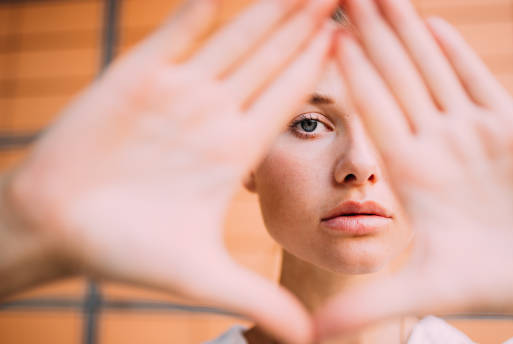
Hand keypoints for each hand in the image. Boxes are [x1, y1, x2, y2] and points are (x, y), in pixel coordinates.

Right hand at [1, 0, 336, 341]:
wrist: (57, 228)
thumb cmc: (123, 252)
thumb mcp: (200, 276)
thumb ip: (256, 299)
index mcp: (234, 151)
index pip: (289, 98)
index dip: (321, 66)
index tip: (352, 36)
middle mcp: (212, 114)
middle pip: (272, 59)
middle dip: (307, 22)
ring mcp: (178, 90)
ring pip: (235, 38)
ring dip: (270, 8)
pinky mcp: (137, 74)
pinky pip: (179, 31)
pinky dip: (206, 6)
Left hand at [315, 0, 512, 340]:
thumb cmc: (486, 285)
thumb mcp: (422, 290)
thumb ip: (369, 302)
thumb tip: (308, 337)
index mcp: (408, 173)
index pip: (372, 112)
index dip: (349, 73)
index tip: (321, 35)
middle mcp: (433, 144)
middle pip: (394, 78)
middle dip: (369, 34)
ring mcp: (469, 131)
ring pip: (430, 70)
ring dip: (406, 30)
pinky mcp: (508, 126)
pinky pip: (475, 81)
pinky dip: (455, 53)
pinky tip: (431, 23)